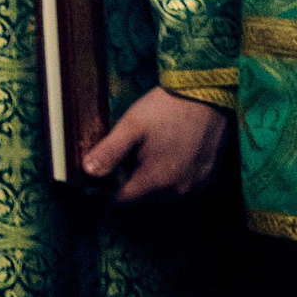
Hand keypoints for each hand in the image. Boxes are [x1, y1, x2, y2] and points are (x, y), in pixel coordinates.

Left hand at [82, 85, 226, 201]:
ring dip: (150, 179)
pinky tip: (168, 153)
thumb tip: (88, 172)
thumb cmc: (166, 109)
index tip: (105, 167)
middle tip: (129, 152)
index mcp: (156, 182)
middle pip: (141, 198)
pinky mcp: (208, 178)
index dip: (107, 186)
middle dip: (129, 181)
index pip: (120, 200)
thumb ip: (109, 152)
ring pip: (161, 194)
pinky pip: (181, 186)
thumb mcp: (131, 126)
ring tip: (148, 150)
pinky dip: (170, 175)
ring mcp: (196, 186)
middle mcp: (179, 192)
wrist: (206, 95)